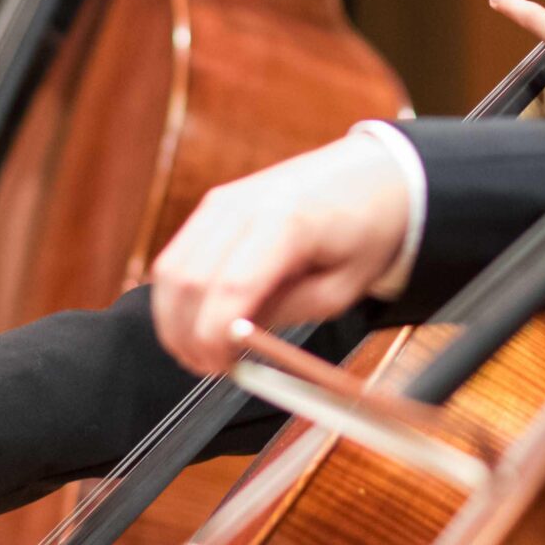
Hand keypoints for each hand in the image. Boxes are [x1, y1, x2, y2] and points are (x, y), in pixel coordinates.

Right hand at [150, 134, 411, 373]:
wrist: (374, 176)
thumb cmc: (365, 233)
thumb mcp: (341, 289)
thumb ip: (287, 313)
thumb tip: (234, 340)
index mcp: (287, 222)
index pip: (229, 287)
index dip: (213, 337)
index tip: (221, 367)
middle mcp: (245, 204)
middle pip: (188, 280)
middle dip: (187, 335)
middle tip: (208, 367)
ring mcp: (223, 200)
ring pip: (169, 269)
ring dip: (174, 318)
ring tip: (200, 350)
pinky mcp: (214, 204)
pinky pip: (177, 255)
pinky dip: (176, 294)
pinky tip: (197, 320)